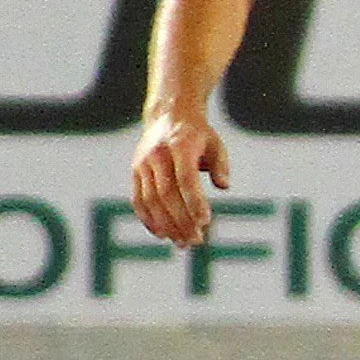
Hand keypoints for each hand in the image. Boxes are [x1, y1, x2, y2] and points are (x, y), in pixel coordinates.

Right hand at [130, 108, 230, 246]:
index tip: (205, 222)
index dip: (194, 201)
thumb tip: (224, 186)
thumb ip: (220, 165)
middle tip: (197, 240)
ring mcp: (142, 164)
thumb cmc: (198, 135)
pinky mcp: (135, 172)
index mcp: (179, 146)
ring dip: (166, 224)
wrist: (168, 116)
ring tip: (182, 243)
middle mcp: (157, 155)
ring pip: (151, 200)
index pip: (185, 179)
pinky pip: (138, 199)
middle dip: (181, 220)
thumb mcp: (216, 144)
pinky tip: (162, 234)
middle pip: (167, 194)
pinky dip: (148, 218)